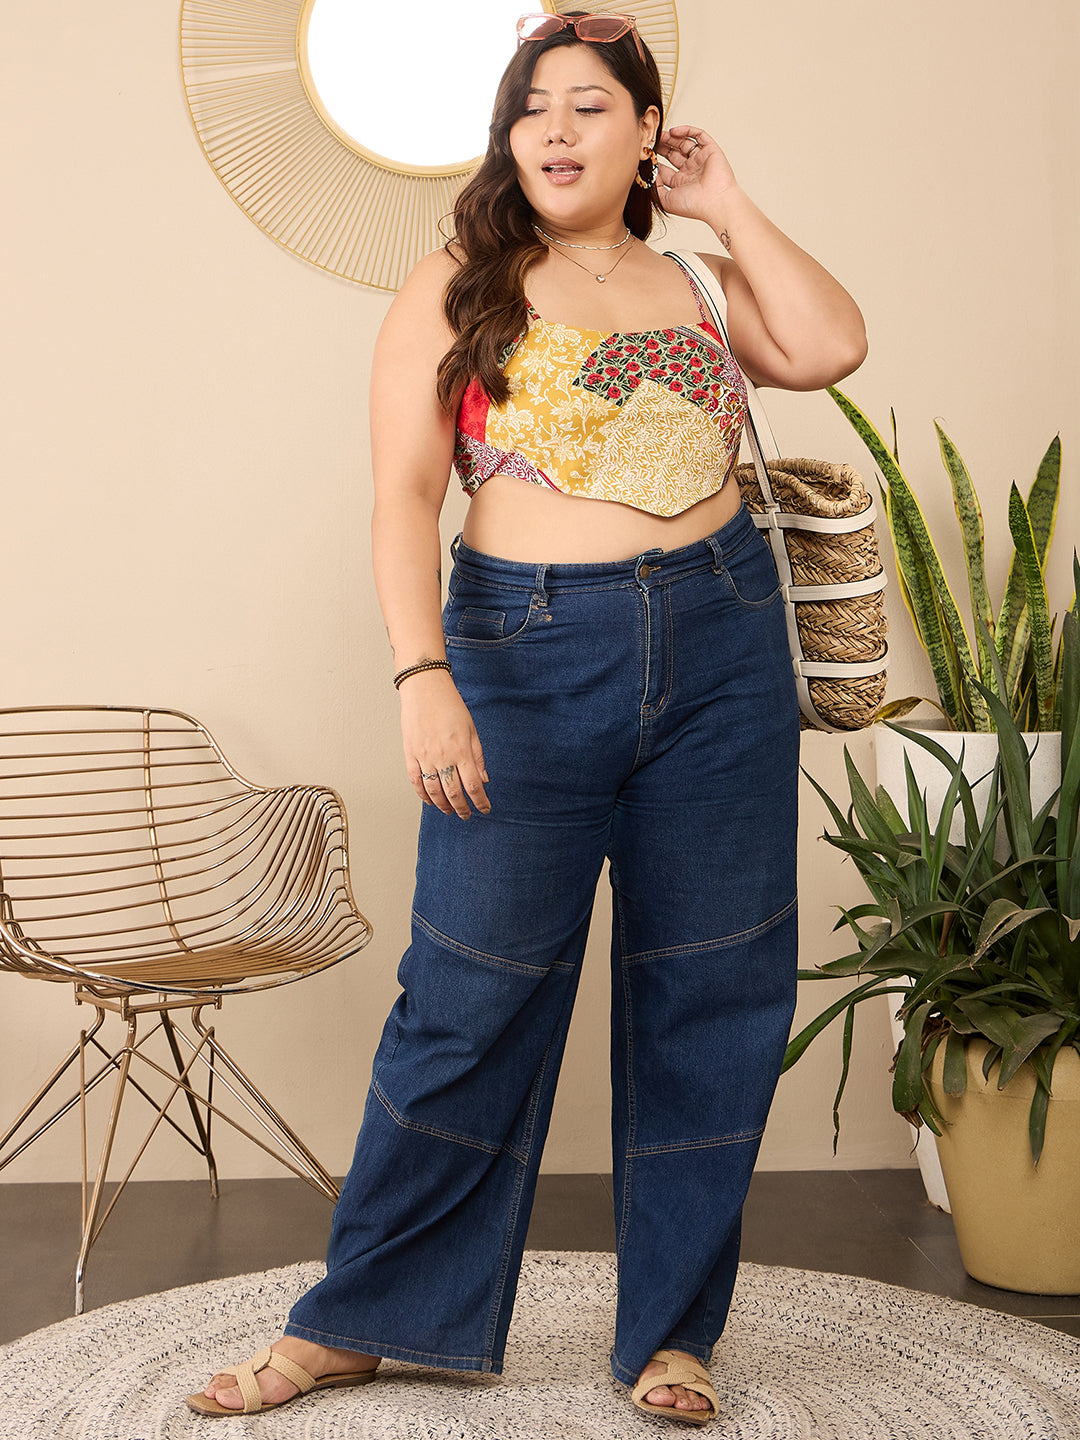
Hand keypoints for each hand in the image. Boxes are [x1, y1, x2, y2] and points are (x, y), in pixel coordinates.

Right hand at [399, 671, 489, 818]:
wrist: (425, 689)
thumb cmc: (450, 706)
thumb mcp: (471, 729)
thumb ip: (477, 756)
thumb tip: (484, 779)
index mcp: (461, 750)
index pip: (473, 785)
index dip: (480, 801)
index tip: (485, 809)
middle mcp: (443, 757)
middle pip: (453, 793)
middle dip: (462, 808)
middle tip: (466, 815)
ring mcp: (424, 757)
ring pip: (434, 791)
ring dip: (443, 805)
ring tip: (450, 810)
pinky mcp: (410, 754)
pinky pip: (416, 781)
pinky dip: (423, 795)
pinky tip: (430, 801)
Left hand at [654, 126, 738, 224]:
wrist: (715, 203)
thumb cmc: (694, 206)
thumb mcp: (665, 200)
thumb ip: (654, 188)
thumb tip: (647, 175)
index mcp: (681, 183)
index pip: (664, 169)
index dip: (654, 162)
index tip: (645, 156)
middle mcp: (690, 171)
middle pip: (673, 154)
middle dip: (662, 147)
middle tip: (651, 141)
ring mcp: (700, 160)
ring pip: (684, 143)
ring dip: (671, 138)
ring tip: (660, 135)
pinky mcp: (710, 150)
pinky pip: (699, 135)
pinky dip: (687, 130)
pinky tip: (674, 131)